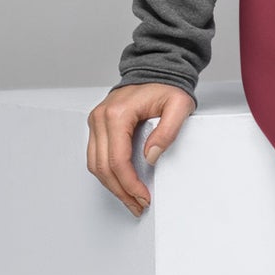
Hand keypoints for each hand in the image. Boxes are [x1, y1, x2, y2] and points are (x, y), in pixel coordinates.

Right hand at [87, 81, 195, 217]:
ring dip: (112, 186)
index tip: (144, 197)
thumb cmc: (167, 87)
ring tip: (130, 199)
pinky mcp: (97, 125)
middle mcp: (101, 117)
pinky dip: (107, 173)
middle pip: (103, 167)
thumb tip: (150, 156)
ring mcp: (96, 121)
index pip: (118, 160)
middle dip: (121, 191)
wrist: (156, 70)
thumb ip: (167, 131)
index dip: (130, 184)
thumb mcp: (179, 107)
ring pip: (95, 164)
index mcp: (118, 114)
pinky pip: (96, 156)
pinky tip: (121, 183)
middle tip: (138, 205)